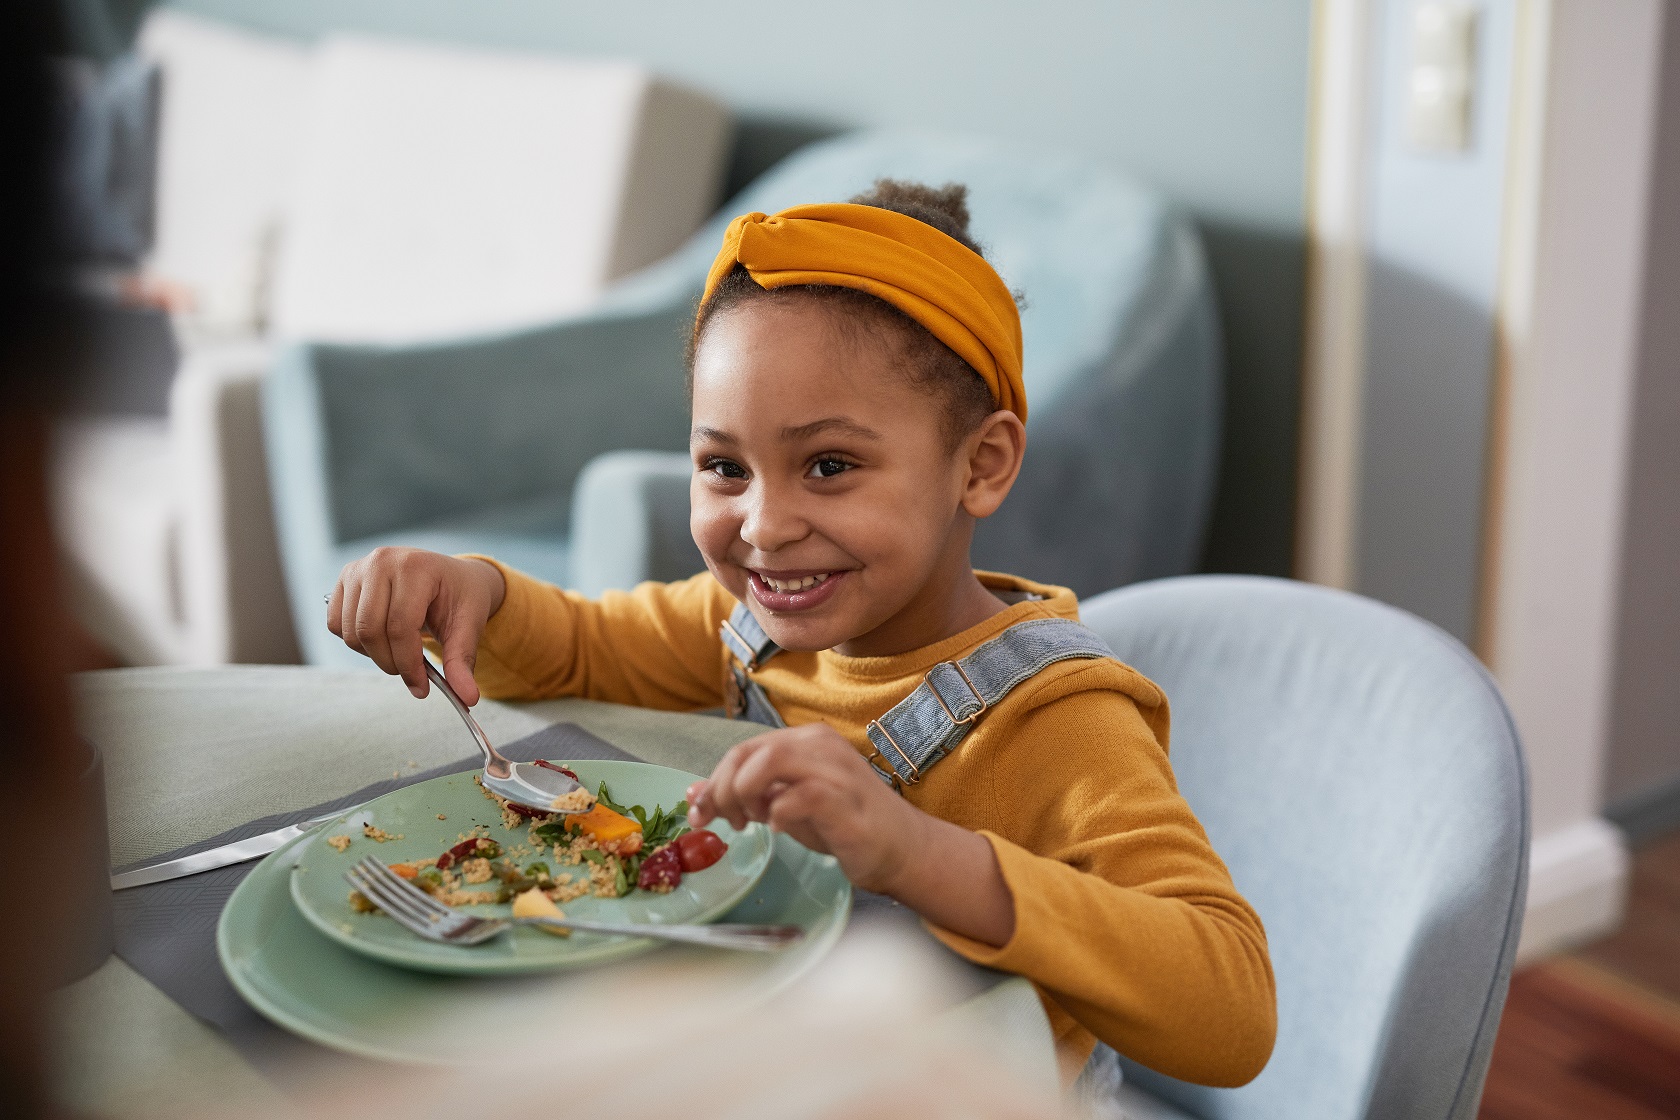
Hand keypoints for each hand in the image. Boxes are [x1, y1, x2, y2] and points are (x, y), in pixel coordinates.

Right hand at [327, 548, 505, 702]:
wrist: (449, 576)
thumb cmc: (459, 597)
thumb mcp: (469, 625)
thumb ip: (463, 660)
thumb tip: (467, 697)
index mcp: (416, 567)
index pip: (400, 626)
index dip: (409, 664)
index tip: (422, 687)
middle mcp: (382, 561)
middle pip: (370, 630)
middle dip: (390, 663)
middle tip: (410, 672)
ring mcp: (358, 568)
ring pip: (350, 632)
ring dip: (373, 654)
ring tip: (400, 650)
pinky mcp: (344, 579)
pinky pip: (335, 625)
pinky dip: (356, 641)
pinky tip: (382, 636)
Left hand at [687, 723, 1015, 944]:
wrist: (899, 848)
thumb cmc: (842, 825)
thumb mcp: (785, 807)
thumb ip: (746, 796)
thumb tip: (695, 794)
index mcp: (804, 741)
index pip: (743, 750)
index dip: (713, 782)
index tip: (698, 815)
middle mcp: (818, 744)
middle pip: (748, 752)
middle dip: (722, 790)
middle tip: (725, 824)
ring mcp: (833, 767)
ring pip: (768, 761)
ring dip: (745, 795)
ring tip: (751, 822)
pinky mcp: (843, 797)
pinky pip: (797, 796)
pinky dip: (777, 814)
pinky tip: (779, 830)